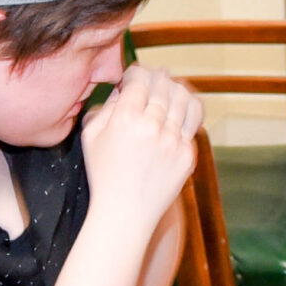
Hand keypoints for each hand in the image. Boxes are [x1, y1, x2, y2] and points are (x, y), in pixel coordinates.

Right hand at [79, 63, 201, 229]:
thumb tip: (123, 90)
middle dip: (157, 77)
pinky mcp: (187, 154)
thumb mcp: (91, 137)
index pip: (139, 79)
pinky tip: (180, 108)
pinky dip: (187, 110)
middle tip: (153, 78)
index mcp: (125, 118)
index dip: (136, 73)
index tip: (133, 77)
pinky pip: (194, 121)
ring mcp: (173, 140)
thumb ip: (105, 108)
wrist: (126, 212)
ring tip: (169, 89)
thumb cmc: (104, 175)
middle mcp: (152, 125)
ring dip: (176, 88)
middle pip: (163, 85)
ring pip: (184, 97)